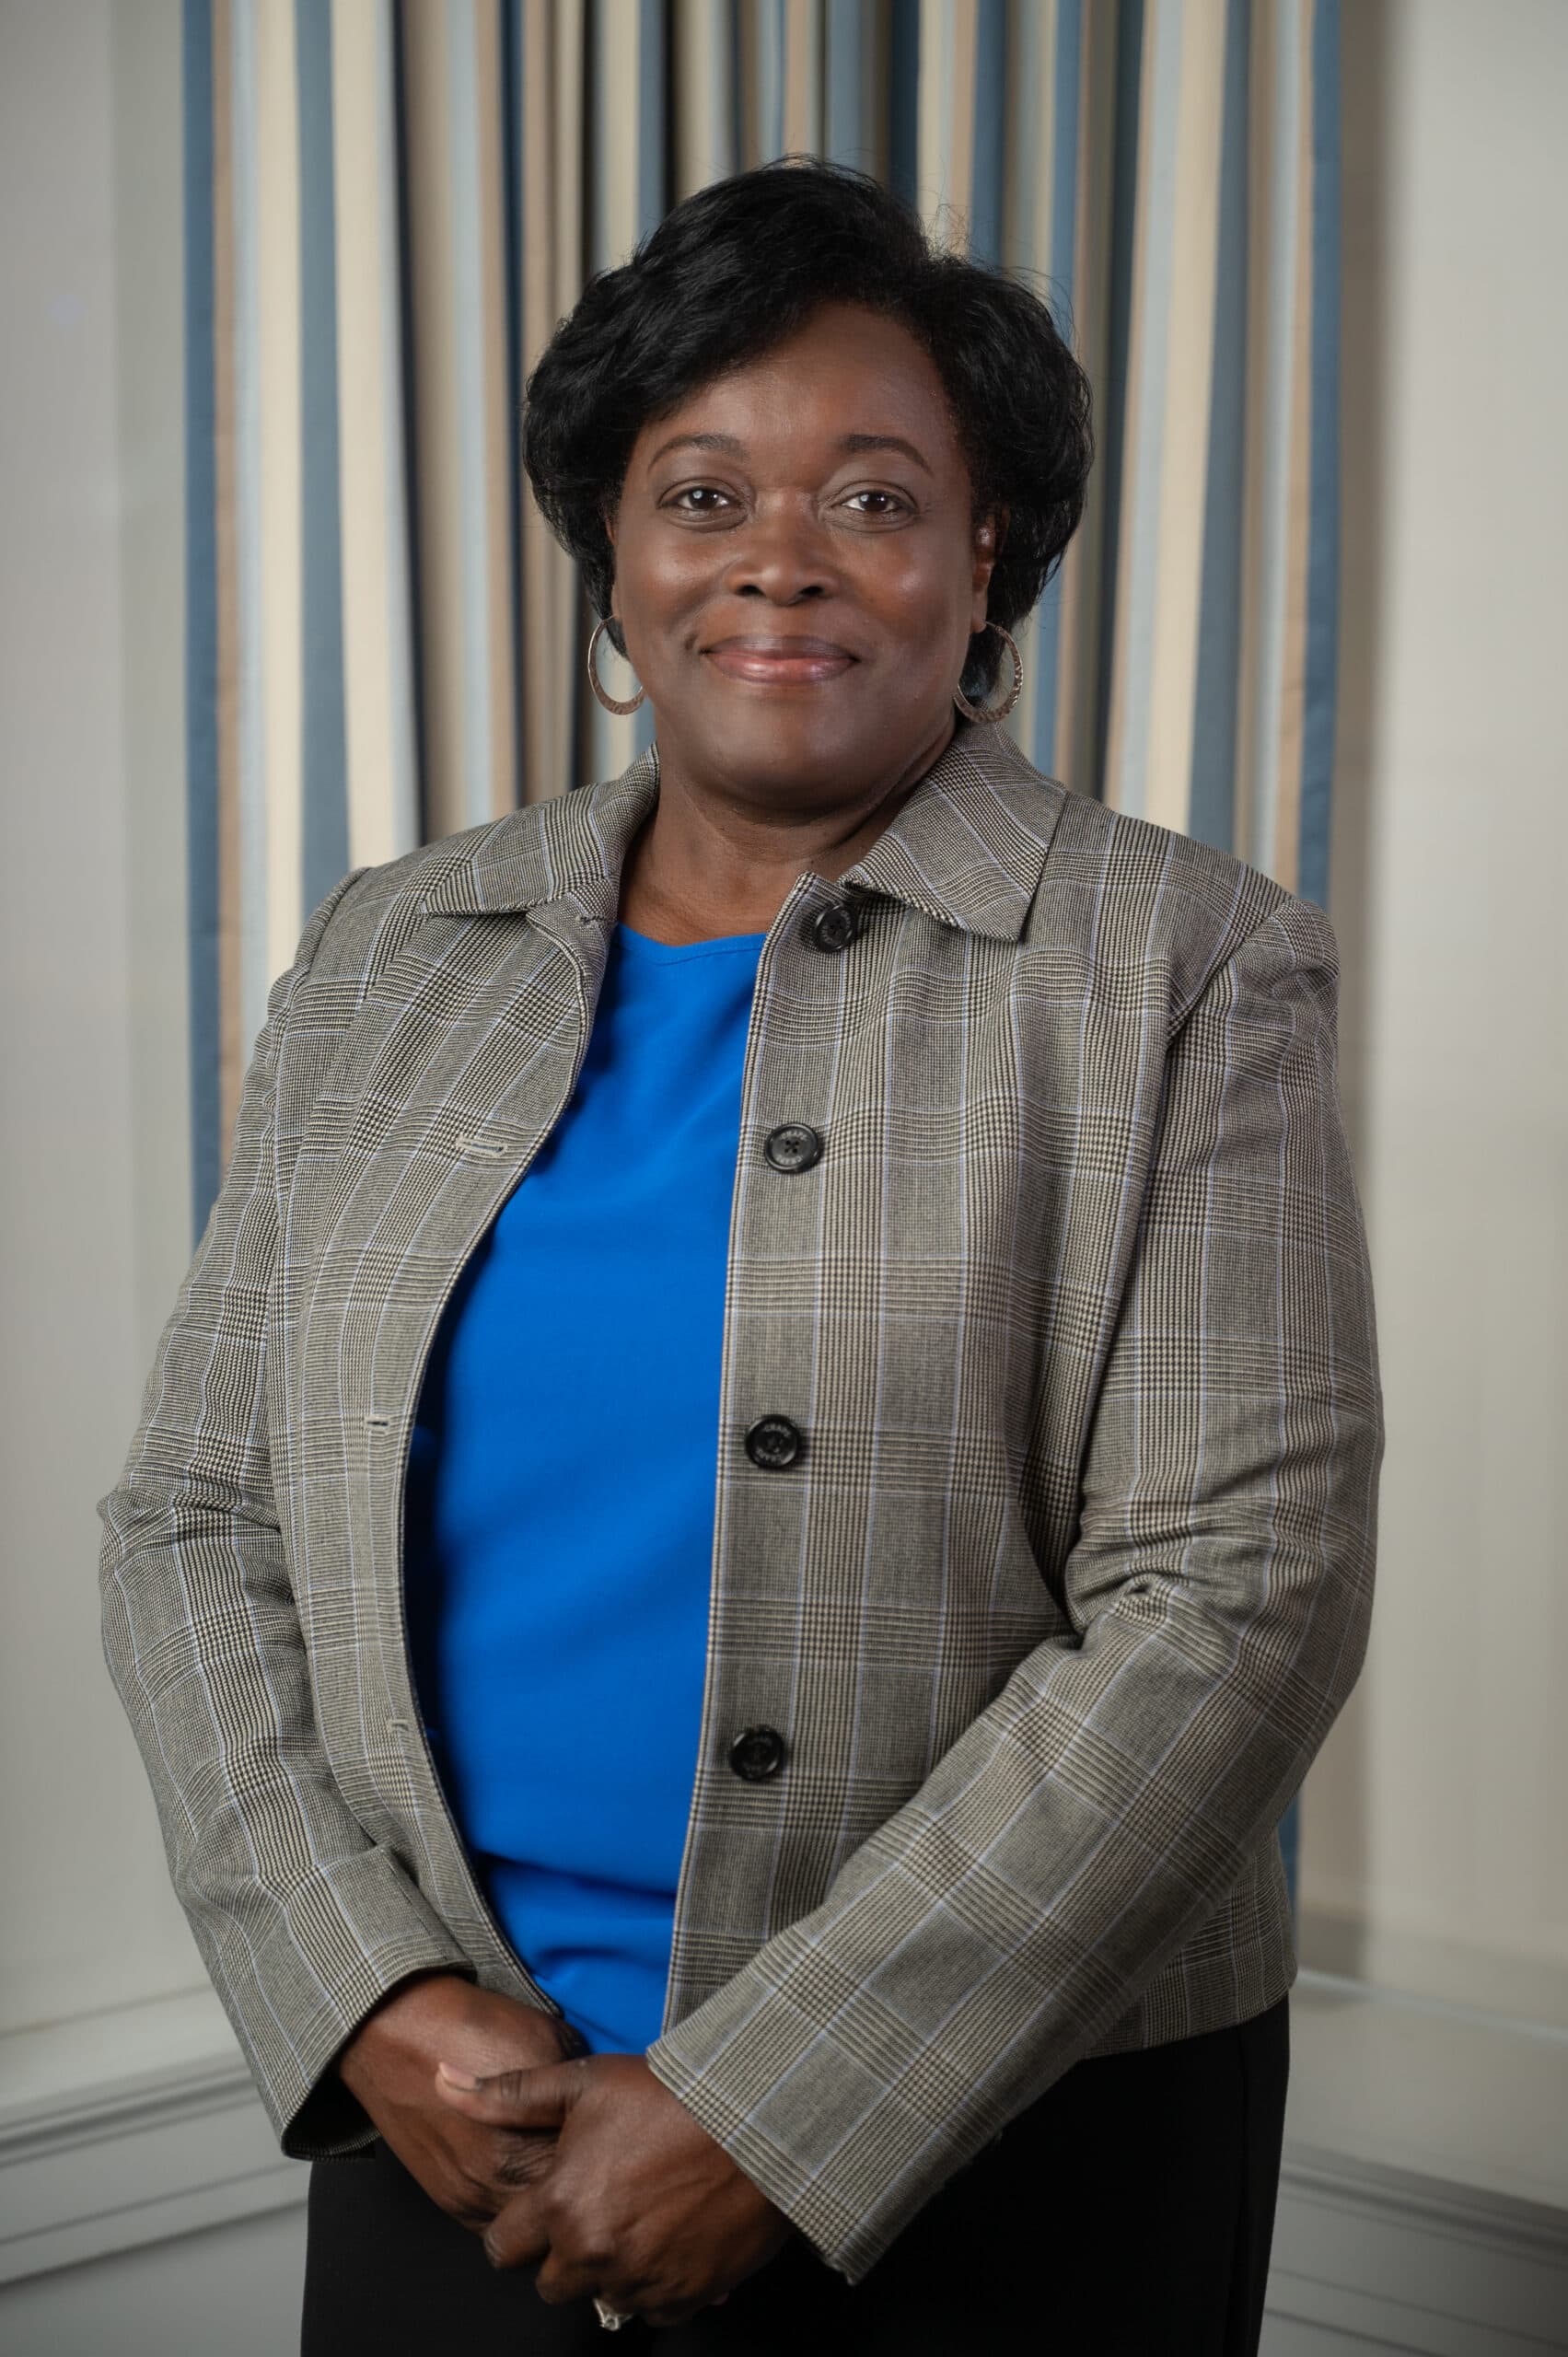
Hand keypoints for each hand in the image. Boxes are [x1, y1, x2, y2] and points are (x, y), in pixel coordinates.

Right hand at [336, 1972, 581, 2227]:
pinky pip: (492, 2226)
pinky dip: (510, 2210)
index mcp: (531, 2146)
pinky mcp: (449, 2200)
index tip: (612, 2147)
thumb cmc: (476, 2030)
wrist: (400, 2033)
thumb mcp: (551, 2041)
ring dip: (542, 2208)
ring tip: (554, 2174)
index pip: (589, 2183)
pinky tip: (520, 2178)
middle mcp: (501, 2184)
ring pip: (525, 2232)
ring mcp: (472, 2197)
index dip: (606, 2164)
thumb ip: (575, 2087)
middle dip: (578, 2197)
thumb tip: (598, 2108)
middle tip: (590, 2166)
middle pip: (560, 2219)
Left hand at [435, 2052, 795, 2327]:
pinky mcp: (684, 2297)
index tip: (544, 2207)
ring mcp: (641, 2281)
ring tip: (640, 2213)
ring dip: (611, 2266)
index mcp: (560, 2206)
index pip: (504, 2251)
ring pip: (600, 2294)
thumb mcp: (583, 2082)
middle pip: (550, 2283)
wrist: (756, 2118)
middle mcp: (594, 2254)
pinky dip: (656, 2281)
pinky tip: (671, 2234)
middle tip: (598, 2204)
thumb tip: (443, 2083)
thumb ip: (509, 2095)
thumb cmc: (669, 2095)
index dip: (520, 2228)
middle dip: (564, 2250)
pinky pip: (651, 2308)